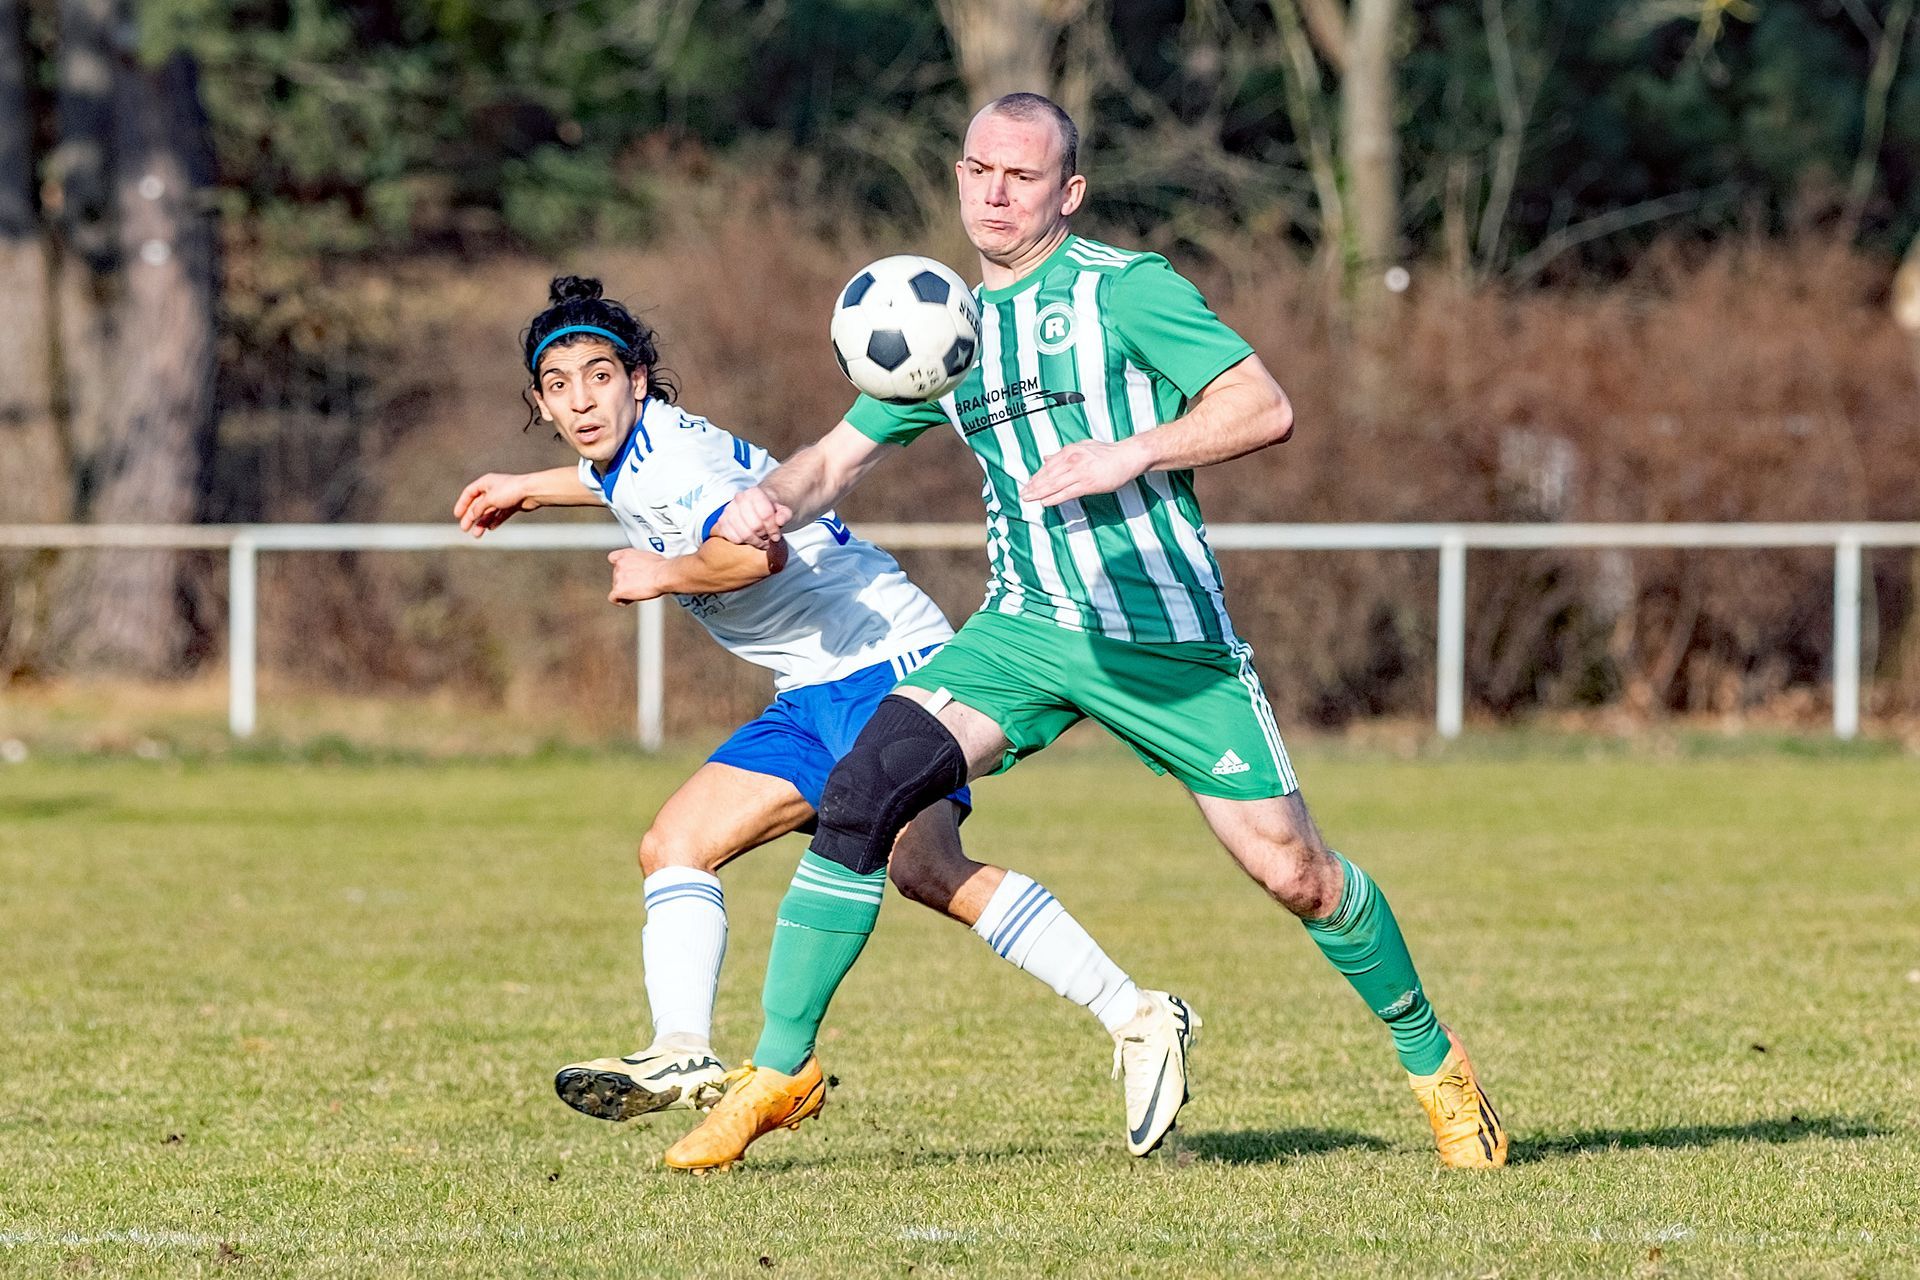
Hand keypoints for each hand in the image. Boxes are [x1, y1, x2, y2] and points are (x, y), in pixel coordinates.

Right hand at [455, 473, 534, 537]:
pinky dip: (495, 521)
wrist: (532, 492)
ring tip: (477, 534)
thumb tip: (472, 515)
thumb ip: (478, 508)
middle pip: (478, 504)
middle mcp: (493, 489)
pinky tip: (491, 528)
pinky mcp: (513, 505)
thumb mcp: (489, 500)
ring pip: (489, 511)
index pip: (469, 493)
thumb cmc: (510, 491)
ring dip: (482, 522)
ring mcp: (503, 497)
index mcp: (485, 483)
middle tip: (464, 529)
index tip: (457, 515)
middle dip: (471, 517)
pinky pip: (500, 514)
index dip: (462, 504)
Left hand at [608, 548, 668, 604]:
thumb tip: (645, 568)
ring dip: (625, 590)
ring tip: (638, 592)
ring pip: (616, 586)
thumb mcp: (649, 557)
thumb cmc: (662, 567)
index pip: (613, 558)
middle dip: (625, 581)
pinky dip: (620, 600)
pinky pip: (613, 598)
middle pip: (616, 575)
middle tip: (638, 585)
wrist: (663, 575)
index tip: (626, 572)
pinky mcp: (619, 589)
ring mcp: (618, 576)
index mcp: (626, 554)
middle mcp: (620, 564)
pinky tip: (628, 600)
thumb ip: (641, 562)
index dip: (619, 567)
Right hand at [712, 487, 792, 548]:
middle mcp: (739, 498)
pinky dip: (743, 542)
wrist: (756, 506)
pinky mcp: (722, 521)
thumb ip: (785, 514)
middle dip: (764, 536)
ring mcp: (728, 509)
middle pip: (754, 526)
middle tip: (768, 537)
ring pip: (743, 534)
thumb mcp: (783, 510)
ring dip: (755, 541)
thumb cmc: (769, 509)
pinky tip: (749, 539)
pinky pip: (732, 538)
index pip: (765, 514)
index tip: (776, 534)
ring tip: (761, 540)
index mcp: (755, 492)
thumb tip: (780, 520)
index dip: (773, 528)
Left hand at [1019, 438, 1149, 507]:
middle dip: (1033, 486)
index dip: (1035, 477)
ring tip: (1029, 499)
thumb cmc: (1107, 452)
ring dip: (1039, 493)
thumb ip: (1063, 454)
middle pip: (1047, 476)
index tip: (1027, 485)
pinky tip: (1045, 502)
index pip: (1047, 466)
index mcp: (1069, 451)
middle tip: (1022, 494)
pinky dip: (1054, 498)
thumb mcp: (1082, 447)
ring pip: (1054, 485)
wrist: (1127, 456)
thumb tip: (1047, 458)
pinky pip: (1067, 493)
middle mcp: (1072, 460)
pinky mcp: (1088, 483)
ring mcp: (1080, 472)